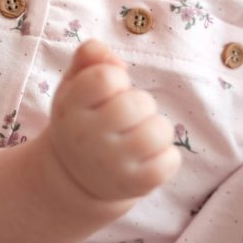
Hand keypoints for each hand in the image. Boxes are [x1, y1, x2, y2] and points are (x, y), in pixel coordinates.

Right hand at [46, 40, 181, 202]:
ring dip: (156, 128)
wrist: (73, 176)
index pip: (106, 77)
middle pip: (139, 103)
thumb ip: (88, 57)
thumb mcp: (74, 84)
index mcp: (70, 108)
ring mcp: (112, 164)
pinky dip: (167, 156)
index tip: (108, 90)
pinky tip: (147, 156)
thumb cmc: (82, 118)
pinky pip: (171, 160)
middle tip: (125, 115)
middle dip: (139, 103)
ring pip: (159, 131)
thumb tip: (115, 61)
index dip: (115, 78)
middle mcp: (87, 138)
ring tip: (139, 134)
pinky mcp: (135, 185)